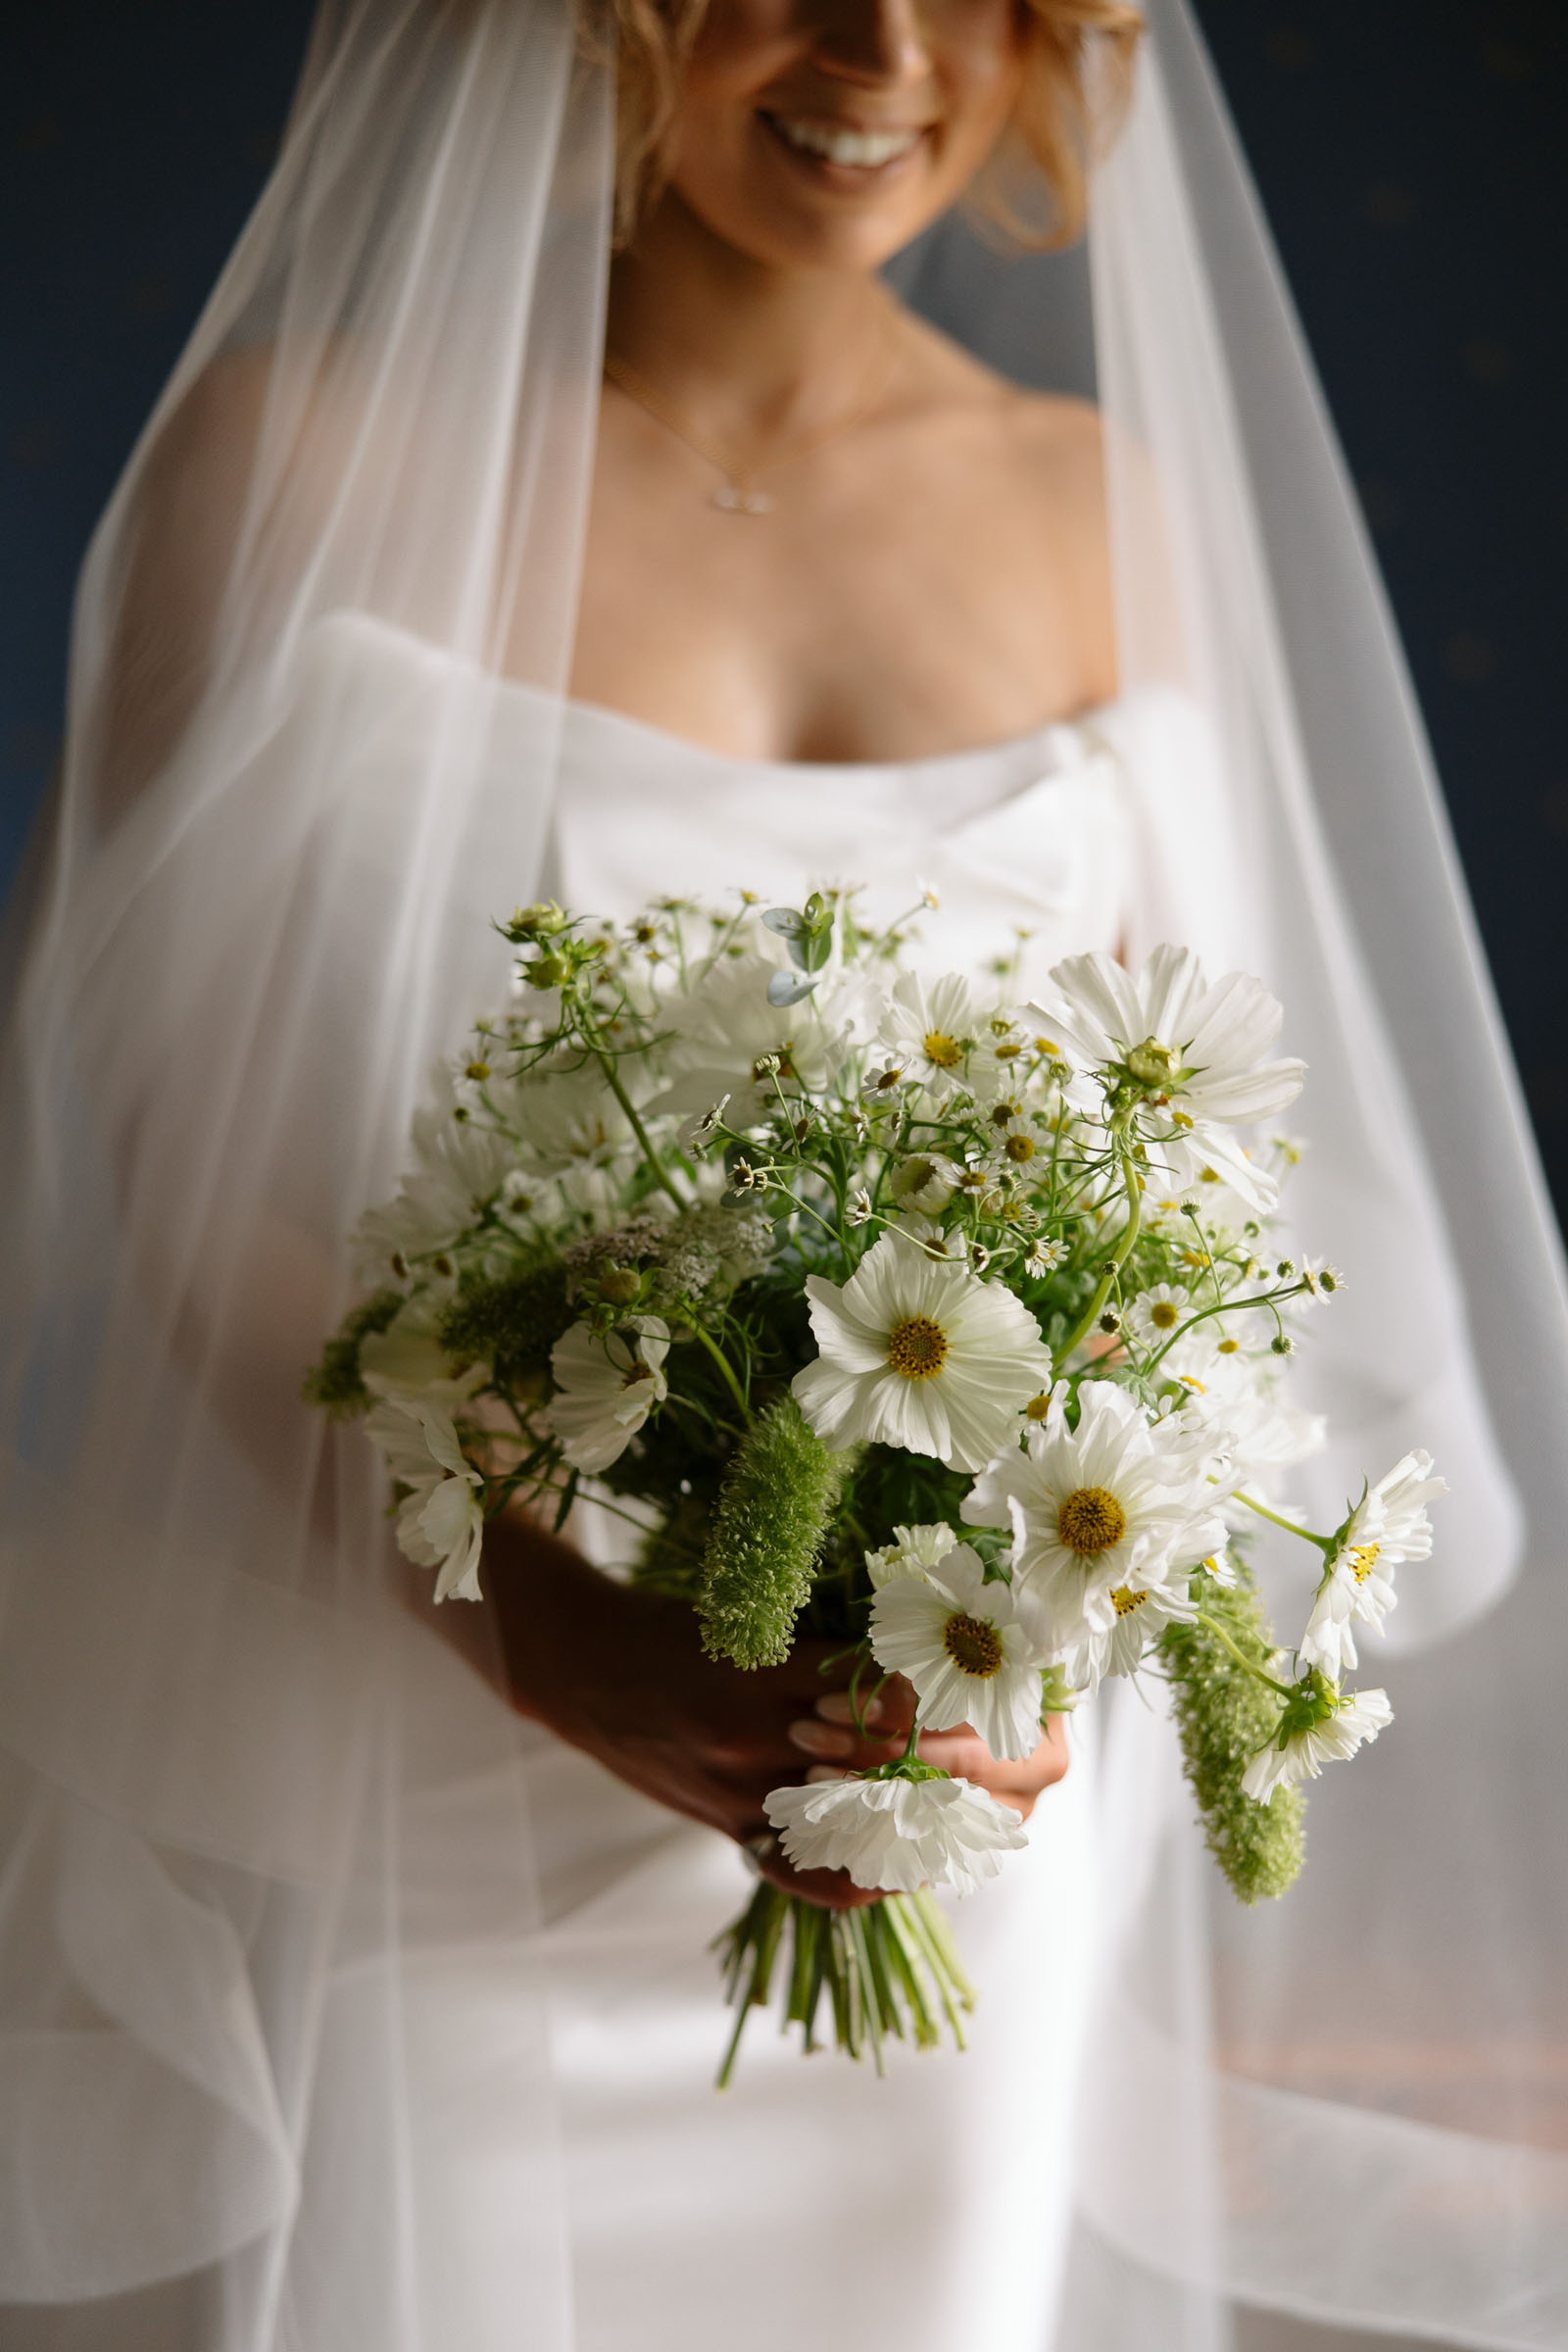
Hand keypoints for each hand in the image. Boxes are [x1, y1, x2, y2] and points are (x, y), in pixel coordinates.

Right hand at [428, 1516, 1067, 1911]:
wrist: (577, 1663)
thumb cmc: (677, 1617)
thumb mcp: (759, 1611)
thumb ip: (837, 1644)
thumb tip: (940, 1651)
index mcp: (775, 1678)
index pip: (900, 1707)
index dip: (966, 1705)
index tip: (1011, 1680)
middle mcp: (765, 1747)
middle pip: (904, 1777)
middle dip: (978, 1765)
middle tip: (1029, 1741)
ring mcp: (747, 1798)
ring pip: (872, 1832)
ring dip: (941, 1814)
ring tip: (996, 1791)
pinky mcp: (729, 1829)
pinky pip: (818, 1880)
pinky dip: (872, 1879)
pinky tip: (912, 1861)